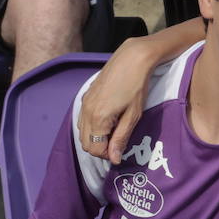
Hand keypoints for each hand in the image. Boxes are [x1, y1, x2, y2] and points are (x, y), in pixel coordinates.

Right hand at [78, 37, 161, 163]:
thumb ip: (121, 138)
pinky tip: (107, 120)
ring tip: (114, 132)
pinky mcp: (85, 96)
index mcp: (97, 119)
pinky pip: (82, 119)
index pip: (94, 149)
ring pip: (82, 132)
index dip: (107, 154)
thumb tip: (114, 159)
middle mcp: (85, 112)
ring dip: (95, 137)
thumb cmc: (136, 87)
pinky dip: (91, 126)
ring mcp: (83, 103)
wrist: (131, 59)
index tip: (120, 150)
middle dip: (100, 147)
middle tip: (118, 143)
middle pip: (85, 143)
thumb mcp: (133, 116)